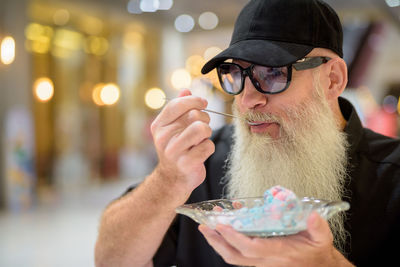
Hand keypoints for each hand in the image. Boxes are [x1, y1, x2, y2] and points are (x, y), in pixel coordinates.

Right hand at [150, 89, 214, 194]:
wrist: (173, 179)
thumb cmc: (177, 149)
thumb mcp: (173, 128)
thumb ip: (178, 108)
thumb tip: (186, 90)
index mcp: (159, 126)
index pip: (177, 105)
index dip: (194, 101)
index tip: (203, 103)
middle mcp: (163, 138)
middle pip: (194, 115)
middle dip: (204, 120)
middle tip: (200, 130)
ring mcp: (173, 152)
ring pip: (202, 129)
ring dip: (207, 133)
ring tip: (201, 139)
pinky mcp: (186, 164)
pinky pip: (208, 146)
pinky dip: (209, 148)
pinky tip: (201, 153)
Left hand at [199, 212, 352, 266]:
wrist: (318, 265)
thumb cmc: (317, 250)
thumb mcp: (322, 238)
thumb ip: (318, 227)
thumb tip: (313, 216)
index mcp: (279, 252)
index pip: (252, 248)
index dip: (235, 238)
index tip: (222, 225)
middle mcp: (266, 259)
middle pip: (235, 256)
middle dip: (217, 242)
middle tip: (205, 226)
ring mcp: (261, 261)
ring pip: (234, 257)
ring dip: (218, 242)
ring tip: (207, 227)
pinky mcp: (259, 258)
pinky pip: (239, 253)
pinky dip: (227, 242)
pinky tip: (224, 227)